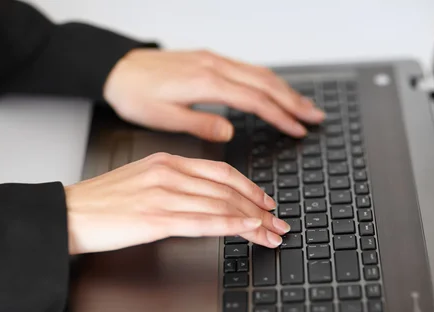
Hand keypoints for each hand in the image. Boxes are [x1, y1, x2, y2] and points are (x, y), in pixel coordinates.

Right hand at [64, 153, 290, 254]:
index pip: (222, 172)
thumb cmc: (102, 201)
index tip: (267, 201)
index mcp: (168, 162)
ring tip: (272, 234)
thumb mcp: (142, 179)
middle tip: (279, 222)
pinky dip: (231, 225)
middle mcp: (170, 174)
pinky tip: (249, 229)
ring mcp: (164, 195)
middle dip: (260, 208)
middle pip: (228, 190)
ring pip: (221, 206)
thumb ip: (174, 183)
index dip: (250, 188)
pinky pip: (203, 221)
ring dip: (253, 222)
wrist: (68, 213)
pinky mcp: (156, 219)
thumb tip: (204, 197)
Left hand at [103, 49, 324, 141]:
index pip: (255, 100)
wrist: (117, 68)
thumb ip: (200, 123)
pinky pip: (247, 68)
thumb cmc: (135, 94)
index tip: (298, 129)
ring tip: (305, 105)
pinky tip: (275, 90)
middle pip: (265, 83)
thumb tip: (230, 130)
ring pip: (260, 73)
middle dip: (294, 101)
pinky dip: (268, 81)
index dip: (280, 116)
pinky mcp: (210, 59)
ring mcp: (214, 60)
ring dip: (286, 90)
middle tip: (316, 117)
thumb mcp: (163, 117)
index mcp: (206, 83)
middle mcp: (214, 67)